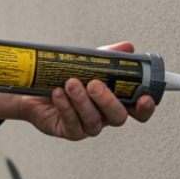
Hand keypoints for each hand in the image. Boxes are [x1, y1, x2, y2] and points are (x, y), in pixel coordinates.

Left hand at [0, 42, 156, 140]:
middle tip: (94, 84)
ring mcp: (87, 125)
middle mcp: (104, 116)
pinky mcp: (68, 130)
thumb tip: (127, 48)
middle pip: (117, 117)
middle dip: (108, 101)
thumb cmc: (66, 76)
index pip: (137, 110)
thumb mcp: (89, 62)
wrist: (35, 87)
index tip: (144, 98)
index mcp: (115, 100)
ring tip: (71, 83)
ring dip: (82, 101)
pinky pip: (71, 123)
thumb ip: (109, 56)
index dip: (144, 108)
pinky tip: (58, 93)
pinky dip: (65, 106)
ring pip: (93, 121)